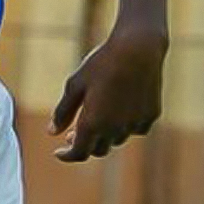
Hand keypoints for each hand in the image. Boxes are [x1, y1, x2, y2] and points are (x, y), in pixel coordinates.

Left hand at [49, 25, 166, 161]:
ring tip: (97, 115)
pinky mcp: (151, 115)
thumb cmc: (102, 63)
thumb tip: (52, 132)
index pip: (79, 153)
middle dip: (85, 144)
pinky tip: (120, 108)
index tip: (59, 152)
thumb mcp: (75, 84)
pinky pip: (135, 128)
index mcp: (93, 123)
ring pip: (117, 139)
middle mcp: (115, 129)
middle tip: (73, 133)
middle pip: (99, 149)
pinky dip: (125, 125)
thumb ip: (63, 112)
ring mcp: (135, 124)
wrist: (138, 48)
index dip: (67, 155)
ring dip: (105, 134)